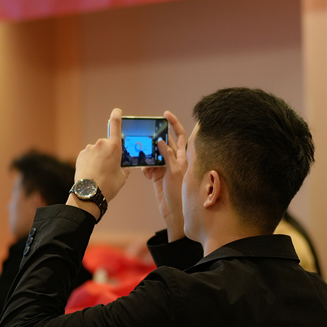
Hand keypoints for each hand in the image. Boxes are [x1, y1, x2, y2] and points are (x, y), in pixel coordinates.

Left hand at [74, 108, 128, 202]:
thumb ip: (124, 167)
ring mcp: (89, 149)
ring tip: (100, 173)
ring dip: (99, 158)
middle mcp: (101, 144)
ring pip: (97, 151)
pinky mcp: (81, 155)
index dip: (117, 115)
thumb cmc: (108, 186)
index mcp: (114, 147)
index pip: (116, 124)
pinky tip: (92, 173)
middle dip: (109, 152)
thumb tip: (124, 166)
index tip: (117, 111)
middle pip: (108, 144)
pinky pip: (89, 155)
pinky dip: (91, 162)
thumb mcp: (122, 177)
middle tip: (110, 167)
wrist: (89, 193)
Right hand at [142, 111, 187, 239]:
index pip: (180, 135)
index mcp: (183, 156)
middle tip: (145, 137)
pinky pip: (148, 166)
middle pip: (164, 143)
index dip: (173, 123)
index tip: (165, 114)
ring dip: (147, 155)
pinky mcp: (157, 176)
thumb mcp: (174, 172)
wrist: (173, 212)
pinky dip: (145, 167)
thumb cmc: (179, 193)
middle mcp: (174, 160)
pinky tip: (145, 172)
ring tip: (144, 159)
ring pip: (154, 154)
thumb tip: (160, 141)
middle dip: (154, 140)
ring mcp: (165, 168)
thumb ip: (167, 156)